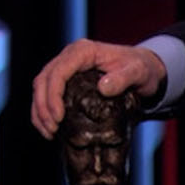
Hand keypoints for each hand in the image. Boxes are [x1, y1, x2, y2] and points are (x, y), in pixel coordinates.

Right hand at [30, 38, 166, 139]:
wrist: (145, 68)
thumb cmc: (141, 68)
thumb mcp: (137, 72)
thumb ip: (123, 78)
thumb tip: (102, 88)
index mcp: (84, 51)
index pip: (58, 72)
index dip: (53, 96)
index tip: (58, 118)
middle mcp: (71, 56)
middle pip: (44, 80)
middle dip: (43, 106)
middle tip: (52, 129)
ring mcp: (66, 66)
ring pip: (41, 87)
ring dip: (40, 111)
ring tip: (49, 132)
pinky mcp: (66, 79)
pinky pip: (46, 93)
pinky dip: (43, 111)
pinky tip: (48, 128)